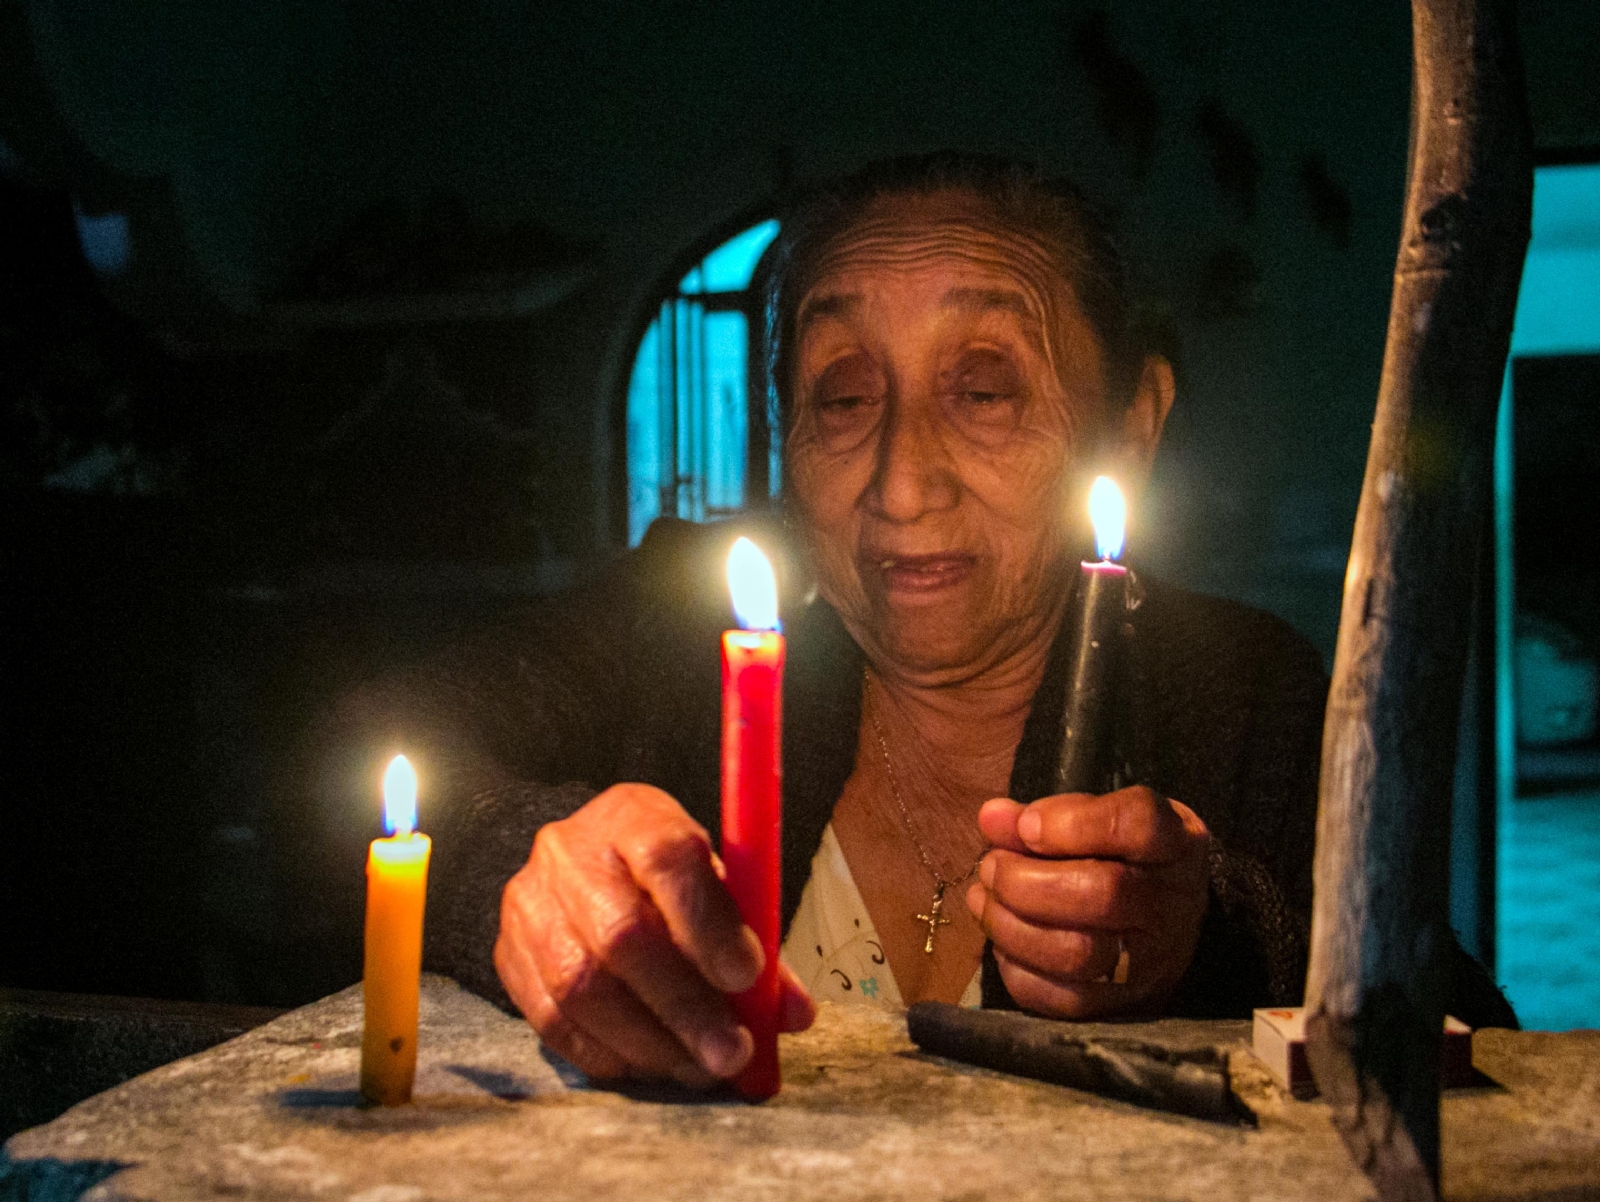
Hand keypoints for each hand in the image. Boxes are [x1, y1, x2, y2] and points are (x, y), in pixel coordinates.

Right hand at [494, 783, 815, 1084]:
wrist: (577, 864)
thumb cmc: (663, 879)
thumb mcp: (714, 881)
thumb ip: (755, 938)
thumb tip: (791, 1012)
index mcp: (633, 815)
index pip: (667, 858)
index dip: (708, 923)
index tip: (747, 976)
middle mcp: (570, 851)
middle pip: (622, 935)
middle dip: (684, 1006)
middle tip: (731, 1052)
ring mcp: (529, 903)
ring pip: (582, 987)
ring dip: (650, 1042)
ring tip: (698, 1067)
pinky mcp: (506, 954)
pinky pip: (552, 1021)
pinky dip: (609, 1054)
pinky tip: (650, 1063)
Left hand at [964, 786, 1209, 1017]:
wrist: (1165, 922)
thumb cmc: (1120, 858)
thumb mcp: (1096, 819)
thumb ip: (1046, 814)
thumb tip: (993, 818)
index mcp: (1174, 843)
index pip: (1138, 824)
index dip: (1073, 824)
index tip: (1026, 825)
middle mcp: (1170, 905)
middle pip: (1102, 893)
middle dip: (1025, 879)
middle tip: (991, 867)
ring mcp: (1151, 964)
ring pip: (1077, 953)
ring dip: (1010, 925)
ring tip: (983, 899)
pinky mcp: (1123, 1006)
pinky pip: (1062, 1000)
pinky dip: (1017, 969)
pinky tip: (1003, 941)